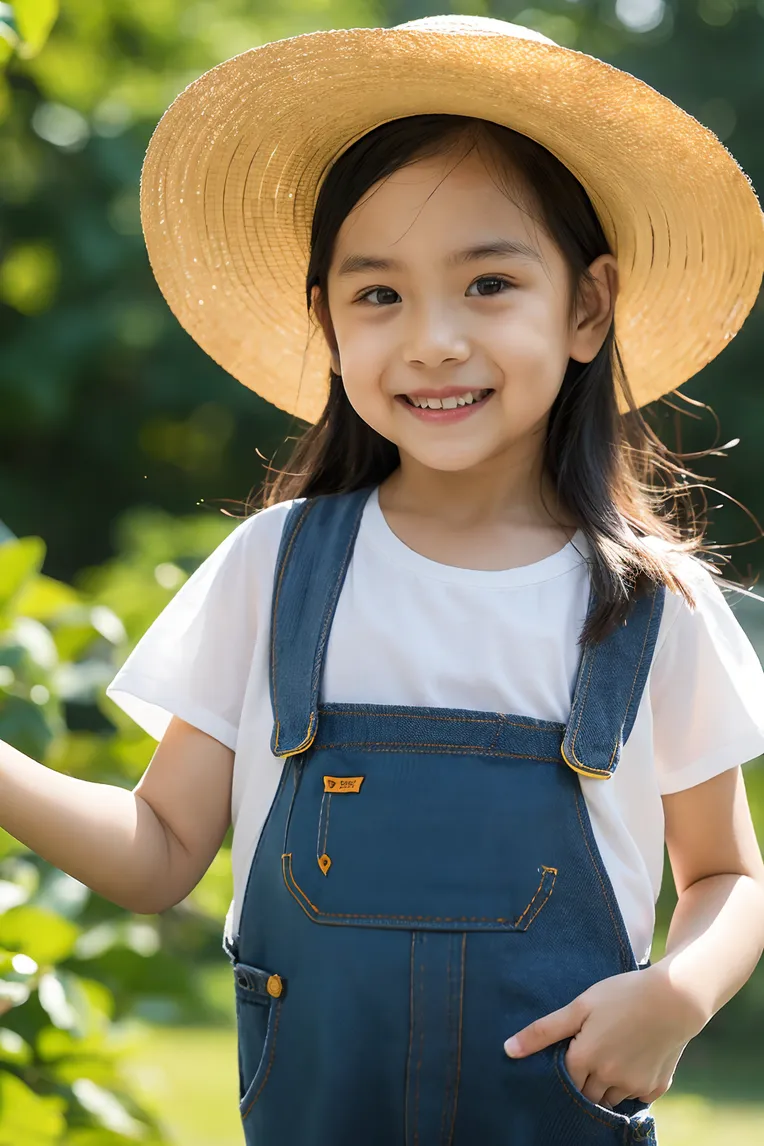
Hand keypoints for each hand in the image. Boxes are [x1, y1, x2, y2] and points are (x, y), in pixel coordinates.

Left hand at [503, 966, 704, 1108]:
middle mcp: (608, 1079)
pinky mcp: (655, 1088)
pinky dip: (630, 1085)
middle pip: (585, 1094)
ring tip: (610, 1053)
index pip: (562, 1081)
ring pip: (609, 1098)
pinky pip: (635, 1097)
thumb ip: (543, 1031)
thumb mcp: (579, 1006)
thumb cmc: (622, 994)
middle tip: (588, 1054)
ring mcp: (633, 1086)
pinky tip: (632, 1058)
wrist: (675, 998)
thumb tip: (508, 1050)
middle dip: (582, 1080)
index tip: (568, 1054)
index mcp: (584, 1059)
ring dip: (605, 1084)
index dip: (562, 1069)